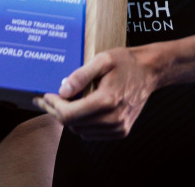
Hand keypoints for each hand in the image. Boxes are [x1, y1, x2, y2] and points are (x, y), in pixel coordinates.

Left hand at [33, 47, 158, 139]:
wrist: (149, 72)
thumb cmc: (126, 63)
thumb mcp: (102, 60)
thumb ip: (80, 75)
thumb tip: (62, 90)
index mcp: (107, 101)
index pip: (69, 114)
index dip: (53, 106)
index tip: (45, 96)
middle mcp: (113, 119)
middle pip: (72, 124)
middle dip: (57, 111)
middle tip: (48, 99)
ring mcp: (117, 128)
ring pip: (80, 131)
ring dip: (70, 119)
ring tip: (65, 103)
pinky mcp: (121, 132)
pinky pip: (92, 134)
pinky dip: (83, 124)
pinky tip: (82, 109)